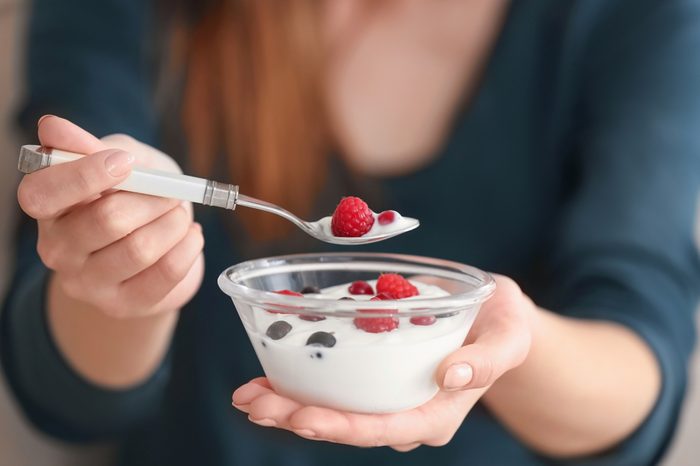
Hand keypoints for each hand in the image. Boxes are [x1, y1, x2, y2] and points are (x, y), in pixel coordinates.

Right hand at [17, 116, 204, 317]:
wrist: (156, 250)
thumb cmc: (133, 196)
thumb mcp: (118, 160)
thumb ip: (90, 145)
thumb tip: (51, 126)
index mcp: (47, 207)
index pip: (42, 193)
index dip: (85, 174)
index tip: (125, 163)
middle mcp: (57, 248)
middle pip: (106, 220)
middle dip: (152, 198)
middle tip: (172, 192)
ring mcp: (87, 283)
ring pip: (140, 248)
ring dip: (174, 222)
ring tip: (181, 213)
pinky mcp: (124, 304)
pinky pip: (165, 273)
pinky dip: (189, 247)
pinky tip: (191, 235)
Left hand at [232, 275, 532, 450]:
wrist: (493, 316)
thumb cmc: (504, 327)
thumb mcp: (508, 336)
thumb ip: (488, 358)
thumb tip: (453, 374)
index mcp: (437, 414)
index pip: (385, 427)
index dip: (342, 427)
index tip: (303, 420)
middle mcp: (406, 412)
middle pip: (347, 424)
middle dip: (297, 418)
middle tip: (253, 403)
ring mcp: (387, 396)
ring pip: (333, 409)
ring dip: (287, 403)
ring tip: (247, 393)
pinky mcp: (374, 376)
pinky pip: (334, 385)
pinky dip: (299, 381)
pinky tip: (268, 375)